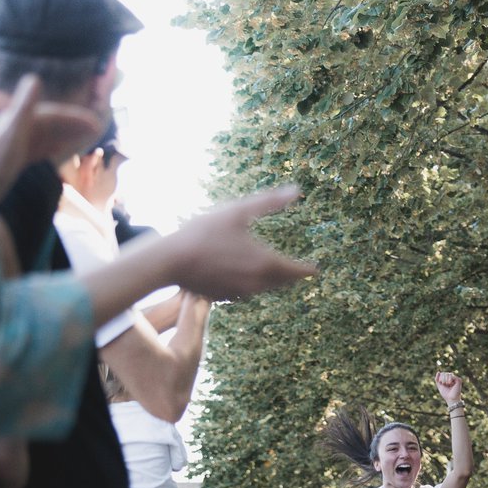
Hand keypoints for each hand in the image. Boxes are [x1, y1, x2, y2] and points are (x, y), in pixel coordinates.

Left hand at [0, 74, 102, 204]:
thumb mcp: (12, 133)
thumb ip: (24, 106)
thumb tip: (35, 78)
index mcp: (20, 120)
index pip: (53, 114)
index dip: (76, 118)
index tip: (97, 124)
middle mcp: (18, 128)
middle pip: (51, 123)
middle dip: (74, 125)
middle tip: (98, 130)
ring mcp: (15, 144)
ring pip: (46, 135)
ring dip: (66, 135)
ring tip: (85, 139)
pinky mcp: (13, 159)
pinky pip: (38, 149)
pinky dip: (53, 148)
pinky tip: (60, 152)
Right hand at [167, 186, 314, 300]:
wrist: (172, 261)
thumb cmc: (205, 232)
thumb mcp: (238, 211)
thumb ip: (270, 202)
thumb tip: (296, 191)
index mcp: (266, 263)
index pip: (296, 271)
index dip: (307, 270)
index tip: (315, 270)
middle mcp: (257, 283)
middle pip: (282, 282)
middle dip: (291, 276)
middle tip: (298, 272)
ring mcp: (241, 293)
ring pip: (264, 288)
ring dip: (272, 281)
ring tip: (275, 272)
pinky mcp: (225, 297)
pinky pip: (246, 292)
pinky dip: (252, 284)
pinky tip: (245, 276)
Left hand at [435, 370, 462, 404]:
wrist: (451, 399)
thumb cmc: (446, 394)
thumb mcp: (439, 386)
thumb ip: (437, 379)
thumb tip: (438, 372)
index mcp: (448, 380)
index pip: (442, 374)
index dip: (440, 378)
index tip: (442, 384)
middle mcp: (452, 378)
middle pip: (445, 373)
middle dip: (442, 379)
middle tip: (445, 384)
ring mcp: (456, 379)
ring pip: (448, 374)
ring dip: (445, 380)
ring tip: (447, 384)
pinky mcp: (458, 380)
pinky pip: (451, 376)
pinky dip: (449, 380)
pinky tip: (450, 384)